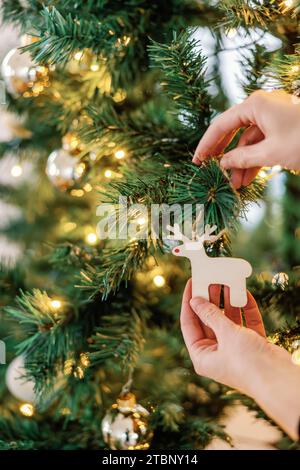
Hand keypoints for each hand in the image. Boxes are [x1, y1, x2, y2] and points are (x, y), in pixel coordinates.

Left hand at [181, 280, 299, 439]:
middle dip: (210, 299)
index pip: (189, 324)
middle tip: (210, 279)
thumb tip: (195, 300)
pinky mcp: (252, 346)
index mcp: (202, 356)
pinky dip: (245, 310)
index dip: (189, 302)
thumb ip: (211, 315)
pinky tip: (244, 294)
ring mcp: (234, 350)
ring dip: (227, 302)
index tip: (192, 282)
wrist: (279, 379)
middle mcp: (216, 354)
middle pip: (208, 321)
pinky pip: (245, 324)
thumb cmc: (247, 362)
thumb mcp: (225, 334)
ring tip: (226, 281)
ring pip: (227, 321)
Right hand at [193, 90, 299, 187]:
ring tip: (233, 185)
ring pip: (247, 141)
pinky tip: (246, 178)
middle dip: (223, 155)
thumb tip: (222, 164)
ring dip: (240, 163)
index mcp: (255, 105)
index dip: (207, 144)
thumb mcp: (271, 152)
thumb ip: (242, 158)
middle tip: (207, 171)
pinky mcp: (281, 128)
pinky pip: (261, 144)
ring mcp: (272, 117)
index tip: (196, 161)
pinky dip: (254, 161)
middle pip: (232, 132)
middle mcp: (261, 107)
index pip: (221, 125)